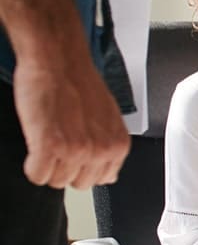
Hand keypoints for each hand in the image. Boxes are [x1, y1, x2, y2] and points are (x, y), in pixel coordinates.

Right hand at [13, 56, 128, 188]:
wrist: (58, 60)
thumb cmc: (78, 82)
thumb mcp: (107, 118)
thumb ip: (108, 145)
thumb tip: (109, 172)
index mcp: (118, 145)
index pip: (102, 179)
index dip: (83, 166)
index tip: (75, 153)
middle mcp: (101, 151)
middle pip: (78, 183)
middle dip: (65, 167)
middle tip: (58, 144)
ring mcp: (76, 151)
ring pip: (56, 181)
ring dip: (47, 164)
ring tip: (47, 139)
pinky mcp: (50, 147)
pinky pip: (37, 175)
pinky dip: (32, 166)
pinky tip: (35, 147)